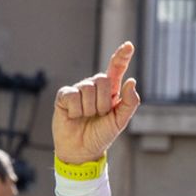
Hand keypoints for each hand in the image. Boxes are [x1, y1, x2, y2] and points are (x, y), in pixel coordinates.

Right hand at [52, 41, 142, 164]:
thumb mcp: (120, 121)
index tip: (129, 45)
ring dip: (89, 109)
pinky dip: (75, 111)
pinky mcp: (64, 96)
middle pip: (103, 80)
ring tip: (86, 117)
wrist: (82, 150)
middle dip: (103, 102)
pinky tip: (73, 116)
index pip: (116, 69)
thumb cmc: (101, 134)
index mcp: (110, 91)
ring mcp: (78, 90)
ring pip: (88, 89)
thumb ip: (129, 102)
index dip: (122, 57)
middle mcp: (94, 87)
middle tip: (98, 115)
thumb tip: (131, 81)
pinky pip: (73, 97)